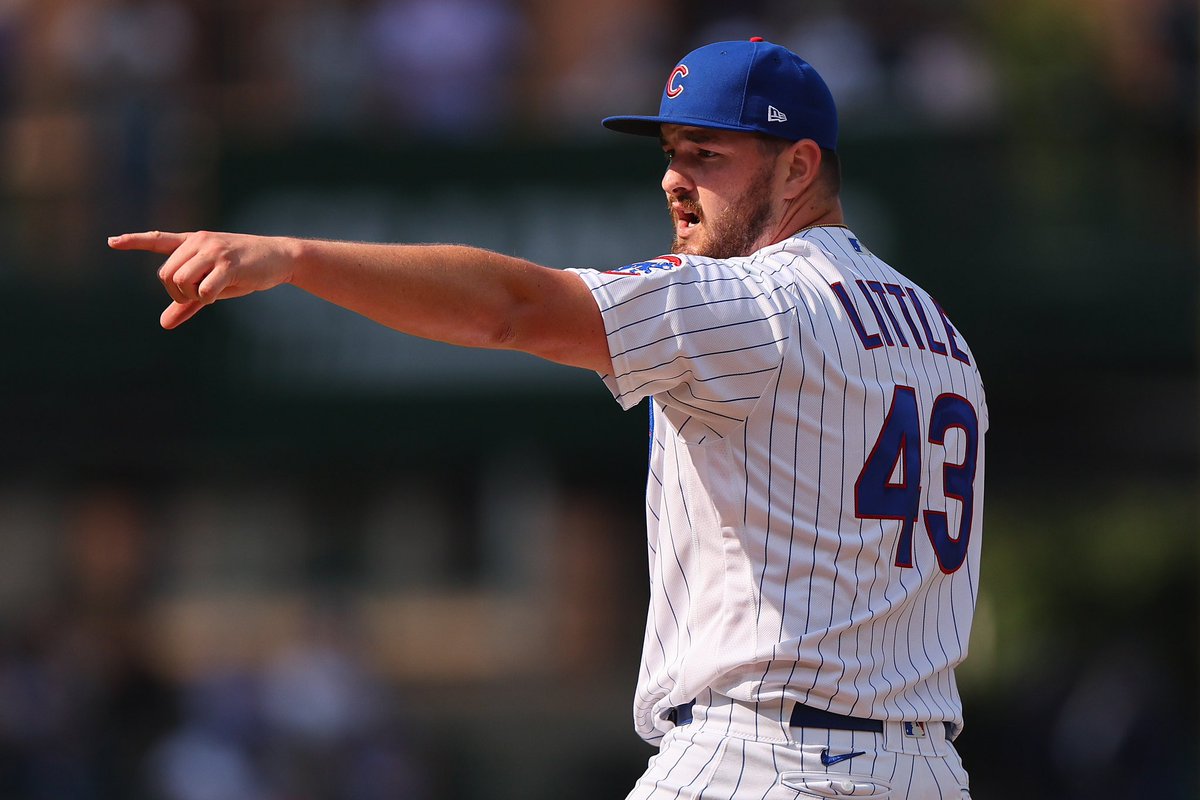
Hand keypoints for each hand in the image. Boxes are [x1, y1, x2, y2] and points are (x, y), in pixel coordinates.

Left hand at [108, 230, 296, 328]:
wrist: (279, 257)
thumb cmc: (244, 270)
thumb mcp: (212, 284)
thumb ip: (186, 303)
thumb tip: (164, 324)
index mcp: (192, 242)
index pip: (157, 240)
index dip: (133, 241)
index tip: (111, 242)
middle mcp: (199, 242)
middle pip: (166, 275)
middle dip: (176, 294)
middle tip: (195, 298)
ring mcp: (213, 251)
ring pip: (181, 281)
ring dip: (191, 296)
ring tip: (209, 295)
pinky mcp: (228, 264)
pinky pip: (204, 289)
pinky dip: (208, 298)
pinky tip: (219, 294)